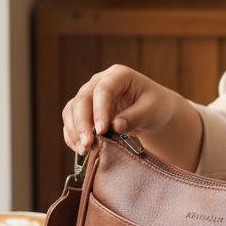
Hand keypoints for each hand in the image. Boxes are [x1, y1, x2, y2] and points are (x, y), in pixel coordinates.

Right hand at [61, 65, 175, 155]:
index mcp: (118, 75)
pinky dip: (72, 135)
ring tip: (84, 150)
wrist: (151, 112)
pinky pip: (71, 121)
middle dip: (82, 124)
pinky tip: (80, 149)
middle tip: (87, 144)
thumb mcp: (152, 110)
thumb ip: (135, 116)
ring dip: (75, 131)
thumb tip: (115, 126)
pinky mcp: (84, 110)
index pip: (103, 90)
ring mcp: (89, 95)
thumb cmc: (154, 106)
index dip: (99, 111)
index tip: (102, 131)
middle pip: (83, 100)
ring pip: (72, 110)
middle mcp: (99, 82)